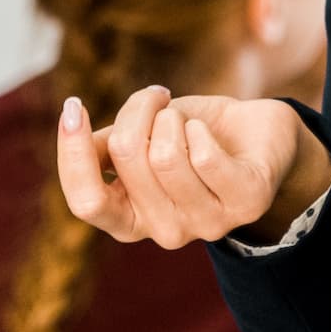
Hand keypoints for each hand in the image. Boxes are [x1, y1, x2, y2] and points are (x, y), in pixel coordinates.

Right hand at [56, 87, 330, 248]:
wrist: (259, 134)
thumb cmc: (191, 134)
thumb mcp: (140, 138)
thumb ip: (105, 146)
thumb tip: (73, 129)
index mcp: (130, 221)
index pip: (85, 202)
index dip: (72, 153)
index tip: (74, 106)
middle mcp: (166, 232)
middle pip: (127, 157)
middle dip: (138, 110)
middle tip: (157, 99)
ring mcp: (208, 224)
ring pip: (166, 156)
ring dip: (173, 118)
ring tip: (186, 121)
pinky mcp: (247, 203)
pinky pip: (205, 158)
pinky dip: (201, 129)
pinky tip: (207, 132)